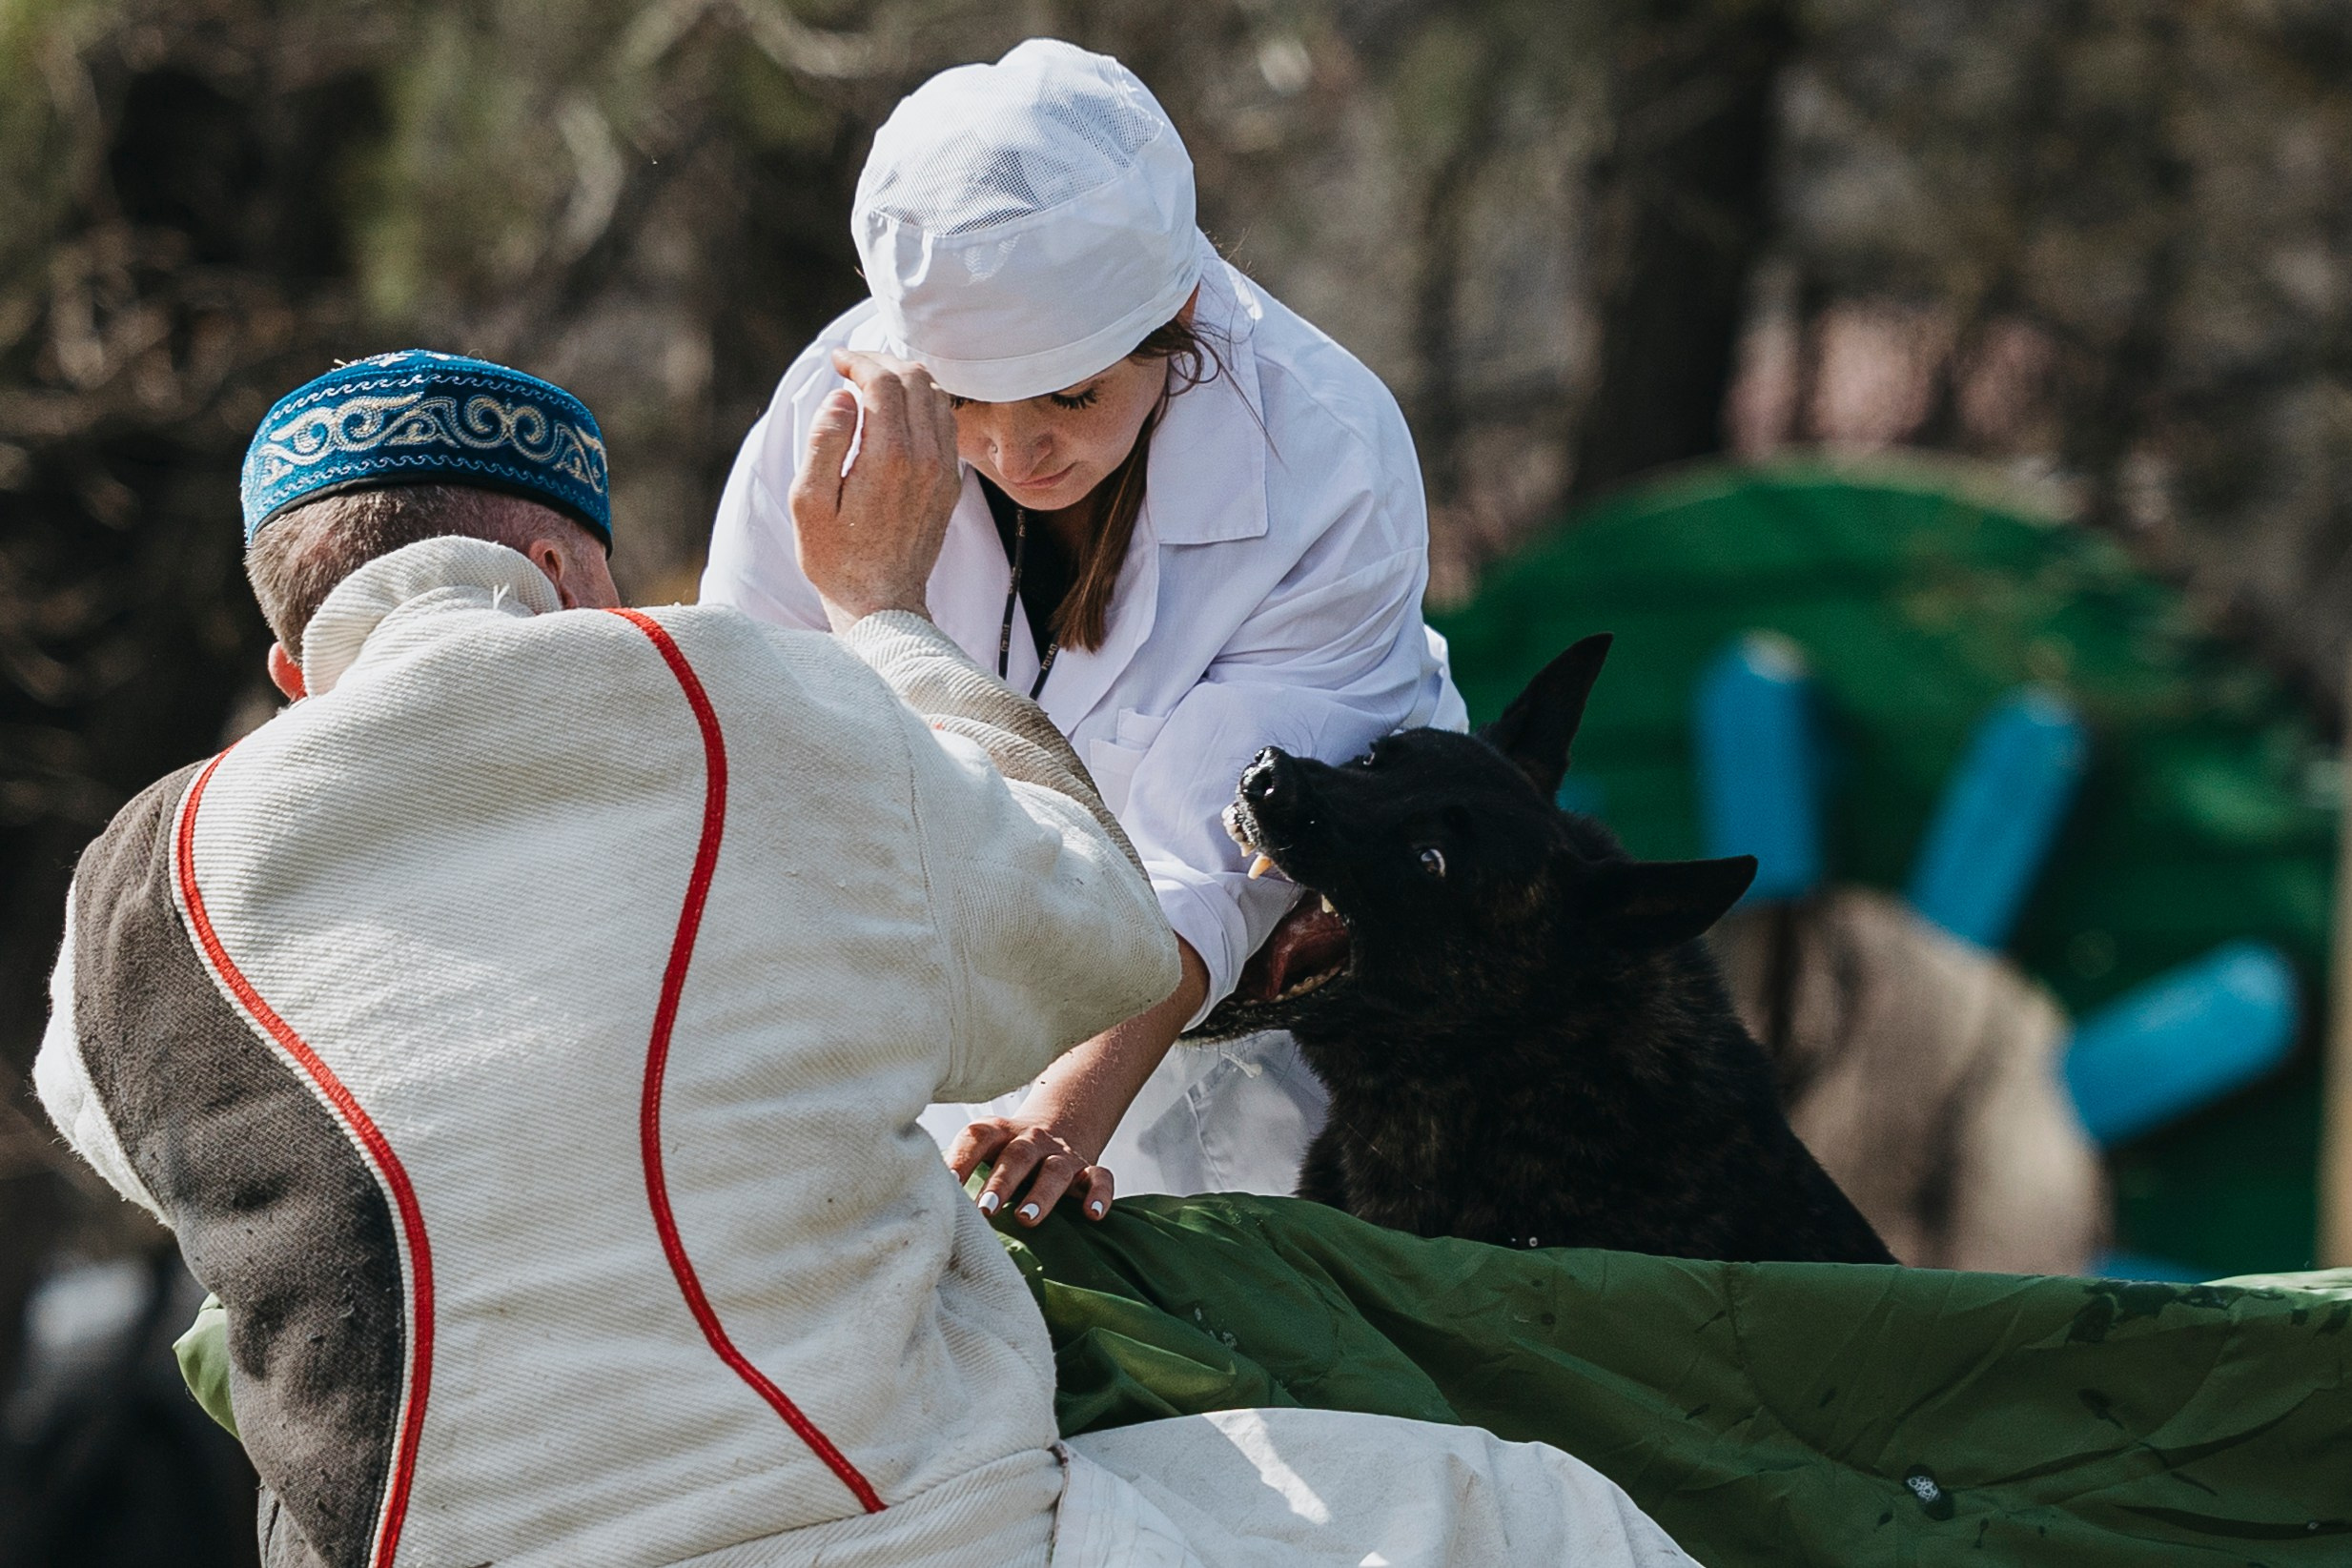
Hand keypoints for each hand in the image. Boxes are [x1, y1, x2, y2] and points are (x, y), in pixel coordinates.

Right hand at [790, 349, 963, 629]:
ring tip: (872, 382)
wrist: (881, 604)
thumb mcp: (808, 502)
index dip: (857, 360)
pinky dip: (923, 403)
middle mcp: (926, 459)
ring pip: (936, 397)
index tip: (836, 361)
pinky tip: (897, 411)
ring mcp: (945, 471)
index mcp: (889, 458)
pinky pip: (946, 424)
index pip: (884, 380)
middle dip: (881, 361)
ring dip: (905, 378)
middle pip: (915, 378)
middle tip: (851, 366)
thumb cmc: (835, 558)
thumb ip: (825, 441)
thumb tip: (843, 396)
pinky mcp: (951, 483)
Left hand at [944, 939, 1207, 1224]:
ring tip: (1026, 1220)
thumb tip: (910, 1198)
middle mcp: (1030, 1141)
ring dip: (1042, 1195)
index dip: (960, 1159)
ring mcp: (1061, 1154)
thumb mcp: (984, 1148)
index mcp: (998, 1134)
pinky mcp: (1088, 1167)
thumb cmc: (1007, 1149)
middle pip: (1016, 1156)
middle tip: (984, 1211)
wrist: (1062, 1118)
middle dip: (1001, 1183)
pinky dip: (1100, 1195)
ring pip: (1055, 1170)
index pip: (976, 1138)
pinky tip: (1093, 1215)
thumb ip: (957, 1167)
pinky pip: (1100, 1177)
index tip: (944, 1185)